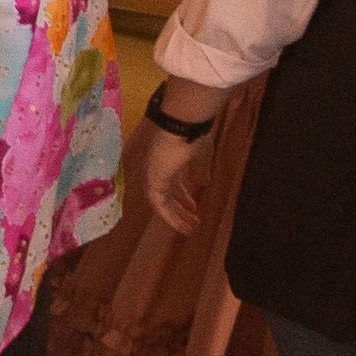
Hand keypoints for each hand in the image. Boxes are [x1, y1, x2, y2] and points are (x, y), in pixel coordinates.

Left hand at [140, 119, 213, 235]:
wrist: (182, 127)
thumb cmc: (193, 137)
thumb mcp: (202, 157)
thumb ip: (201, 170)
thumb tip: (204, 183)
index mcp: (170, 162)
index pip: (175, 183)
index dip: (184, 197)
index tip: (194, 208)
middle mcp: (159, 169)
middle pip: (169, 194)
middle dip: (181, 209)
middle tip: (193, 222)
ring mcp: (153, 175)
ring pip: (162, 202)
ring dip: (176, 216)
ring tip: (189, 228)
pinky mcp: (152, 181)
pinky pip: (158, 204)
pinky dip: (168, 216)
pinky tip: (180, 225)